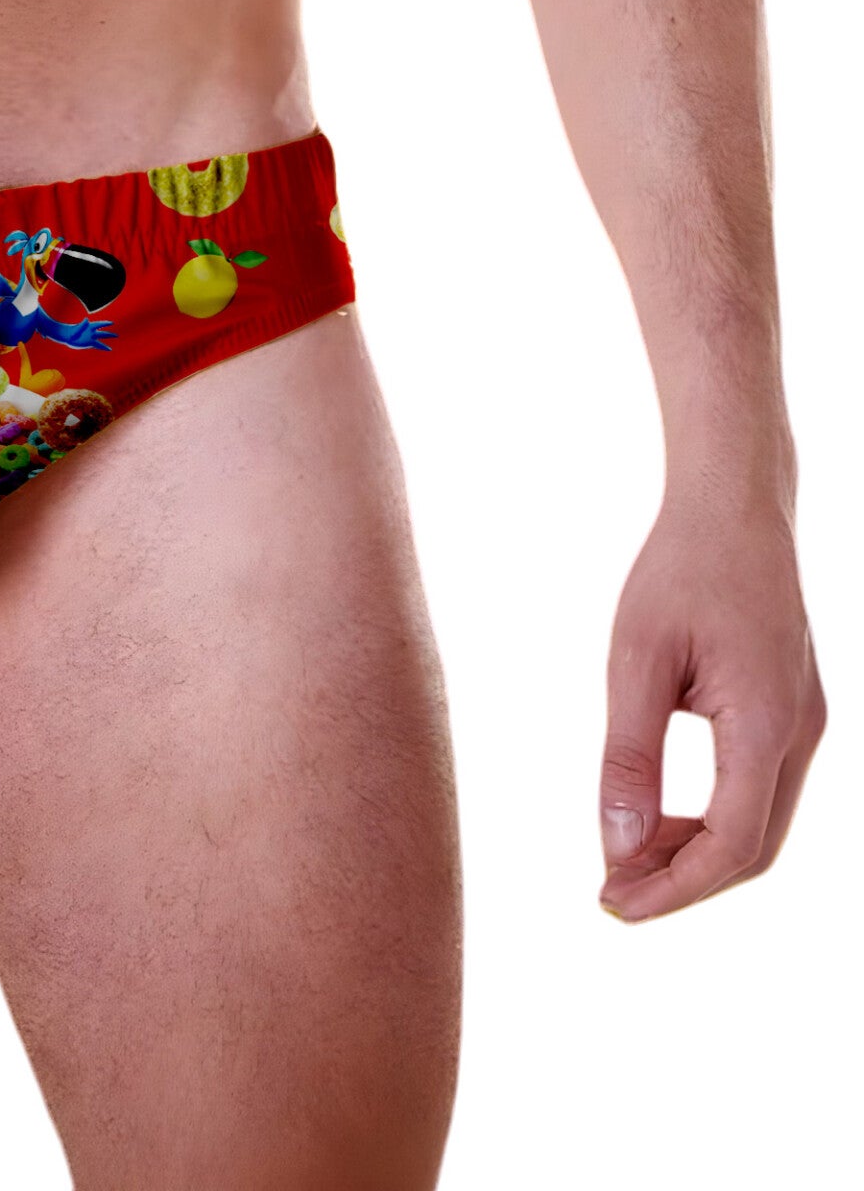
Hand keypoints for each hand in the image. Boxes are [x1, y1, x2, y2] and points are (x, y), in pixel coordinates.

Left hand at [598, 496, 823, 921]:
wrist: (735, 510)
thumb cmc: (680, 573)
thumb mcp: (636, 660)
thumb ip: (629, 754)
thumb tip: (618, 843)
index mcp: (766, 725)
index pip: (730, 845)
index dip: (673, 889)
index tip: (612, 905)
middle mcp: (800, 734)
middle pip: (753, 849)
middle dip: (684, 882)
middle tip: (612, 896)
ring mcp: (804, 723)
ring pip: (760, 823)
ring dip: (697, 853)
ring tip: (624, 860)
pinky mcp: (791, 710)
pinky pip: (759, 789)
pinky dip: (712, 818)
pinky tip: (659, 817)